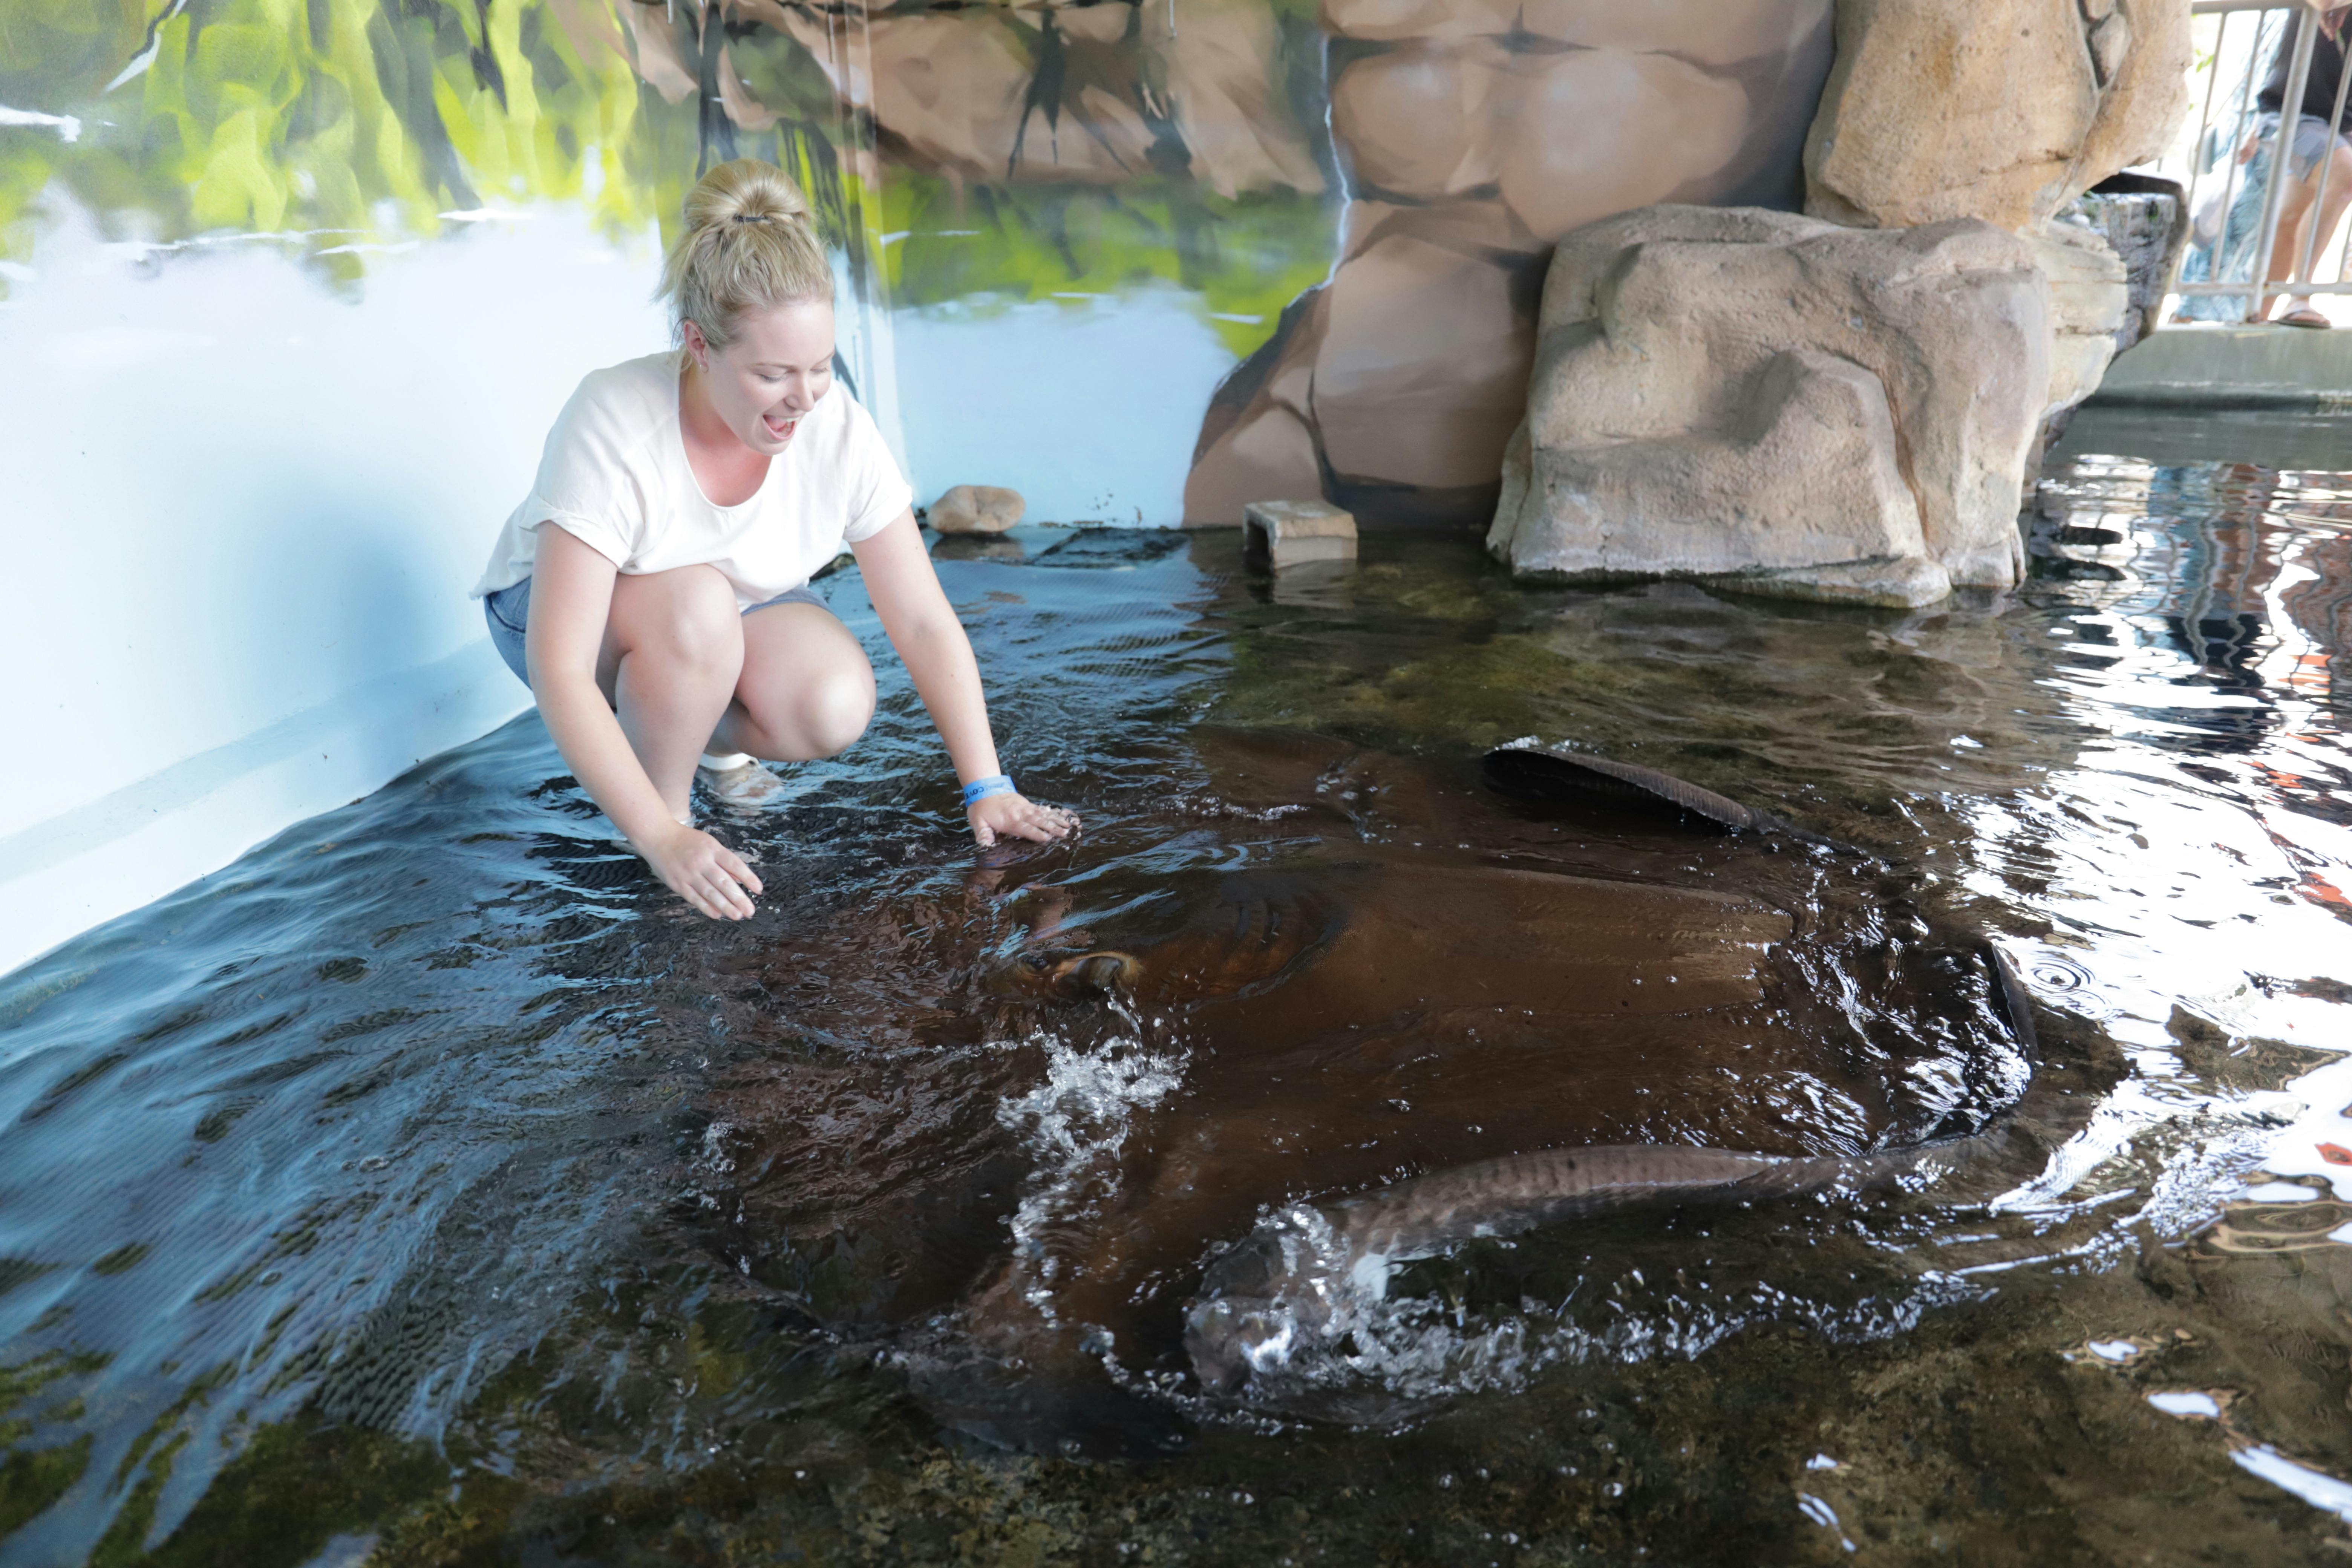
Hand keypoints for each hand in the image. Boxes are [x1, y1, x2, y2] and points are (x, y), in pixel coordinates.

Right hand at [639, 822, 762, 919]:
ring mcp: (688, 873)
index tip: (759, 890)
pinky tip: (717, 915)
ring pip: (710, 893)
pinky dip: (706, 907)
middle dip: (738, 898)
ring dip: (725, 906)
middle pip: (723, 882)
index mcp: (712, 849)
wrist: (658, 837)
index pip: (734, 864)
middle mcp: (701, 861)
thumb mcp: (710, 844)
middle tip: (750, 911)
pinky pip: (694, 898)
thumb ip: (725, 861)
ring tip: (738, 916)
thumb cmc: (688, 841)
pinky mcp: (678, 883)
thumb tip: (741, 879)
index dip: (748, 878)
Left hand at [968, 791, 1078, 847]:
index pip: (1026, 828)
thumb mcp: (978, 822)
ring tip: (1068, 825)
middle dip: (1053, 827)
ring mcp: (1025, 807)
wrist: (984, 787)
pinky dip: (1051, 811)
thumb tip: (985, 847)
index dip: (1037, 834)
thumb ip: (983, 834)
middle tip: (1065, 833)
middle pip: (1039, 821)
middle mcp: (1020, 813)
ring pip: (1042, 814)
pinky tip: (1060, 814)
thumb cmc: (980, 808)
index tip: (1048, 838)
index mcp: (1010, 820)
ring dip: (1056, 820)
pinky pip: (1040, 808)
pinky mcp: (1026, 804)